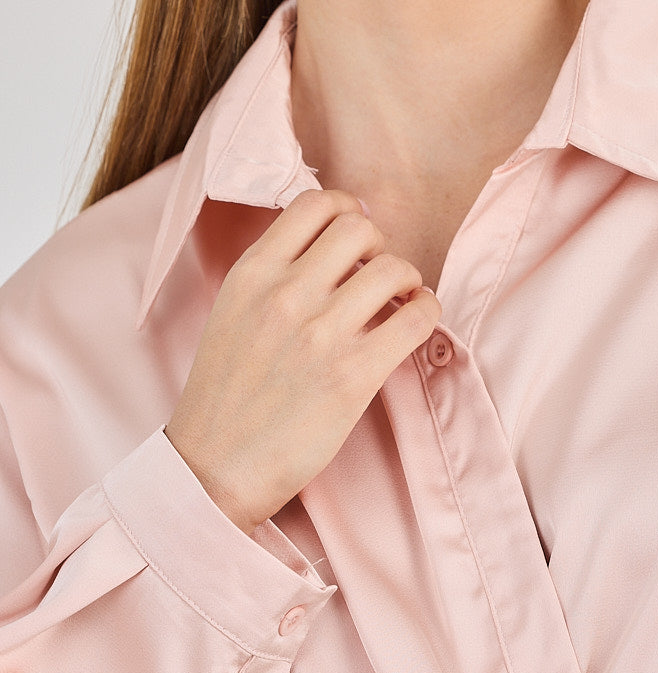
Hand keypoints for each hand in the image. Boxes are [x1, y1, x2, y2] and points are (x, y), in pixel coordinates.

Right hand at [164, 188, 441, 533]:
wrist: (214, 468)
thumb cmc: (225, 400)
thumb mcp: (230, 316)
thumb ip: (271, 278)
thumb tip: (327, 250)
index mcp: (252, 274)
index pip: (314, 204)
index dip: (346, 212)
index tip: (355, 242)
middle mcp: (286, 294)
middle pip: (360, 227)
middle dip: (378, 247)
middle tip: (377, 278)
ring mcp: (321, 334)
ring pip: (395, 268)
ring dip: (407, 281)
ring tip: (399, 304)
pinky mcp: (353, 376)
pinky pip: (416, 318)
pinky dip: (426, 313)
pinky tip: (414, 327)